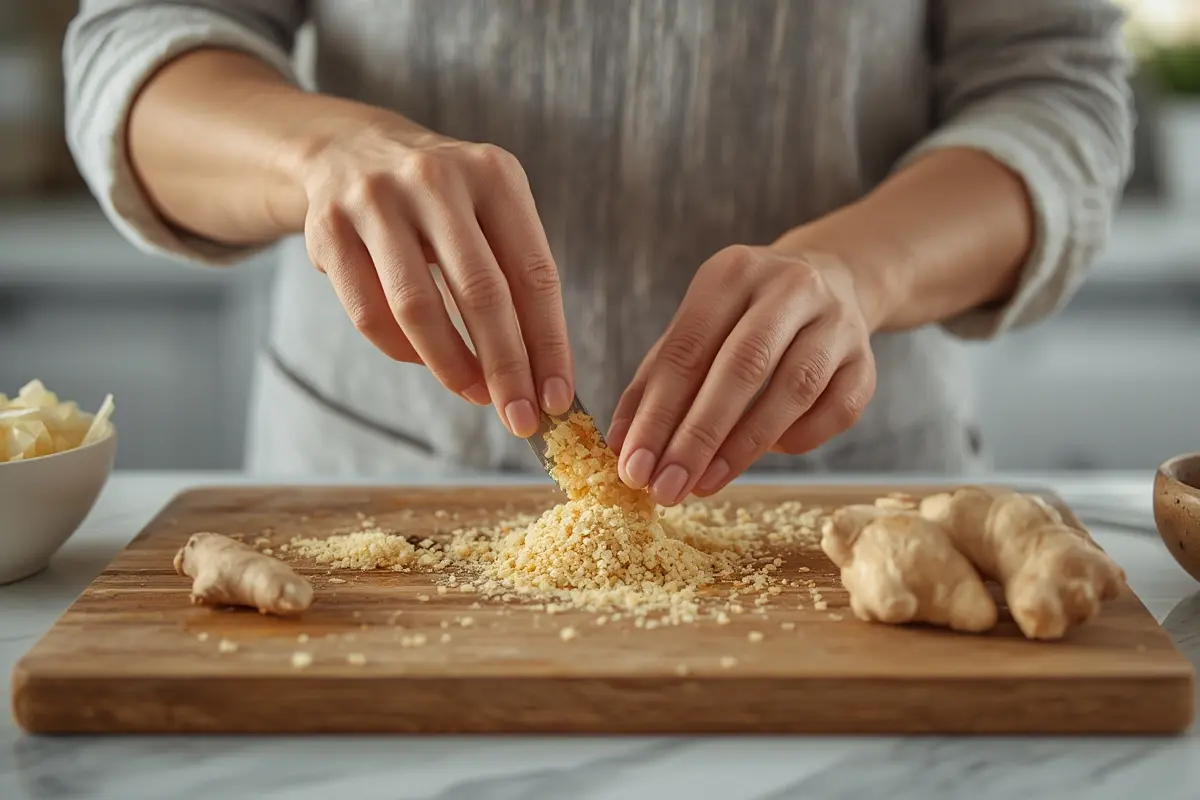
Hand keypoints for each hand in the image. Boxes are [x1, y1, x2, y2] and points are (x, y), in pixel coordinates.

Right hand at [298, 117, 572, 436]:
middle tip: (520, 418)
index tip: (557, 398)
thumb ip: (516, 280)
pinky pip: (369, 313)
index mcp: (493, 173)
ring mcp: (376, 200)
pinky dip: (402, 352)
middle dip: (505, 368)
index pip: (534, 273)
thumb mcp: (490, 212)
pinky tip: (424, 361)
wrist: (351, 150)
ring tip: (475, 394)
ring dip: (452, 367)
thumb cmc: (444, 201)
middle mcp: (435, 179)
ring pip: (417, 308)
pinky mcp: (328, 229)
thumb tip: (541, 378)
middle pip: (481, 293)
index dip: (549, 344)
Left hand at [608, 244, 877, 504]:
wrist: (832, 281)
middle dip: (698, 436)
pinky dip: (799, 438)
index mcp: (731, 273)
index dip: (657, 414)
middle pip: (741, 367)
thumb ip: (657, 383)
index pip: (686, 349)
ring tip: (705, 483)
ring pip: (794, 389)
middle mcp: (789, 287)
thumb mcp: (695, 329)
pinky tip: (768, 452)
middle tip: (667, 488)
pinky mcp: (867, 358)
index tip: (635, 467)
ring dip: (745, 446)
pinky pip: (837, 410)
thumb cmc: (742, 319)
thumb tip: (625, 448)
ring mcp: (837, 321)